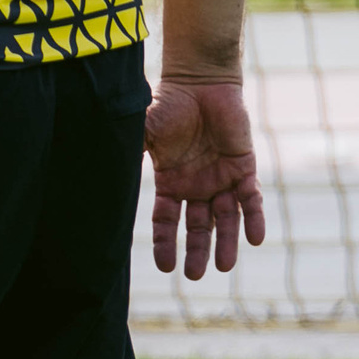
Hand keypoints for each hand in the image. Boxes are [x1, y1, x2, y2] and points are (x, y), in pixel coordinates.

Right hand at [146, 80, 265, 278]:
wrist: (202, 83)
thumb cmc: (168, 105)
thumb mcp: (143, 133)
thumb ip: (129, 154)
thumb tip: (103, 175)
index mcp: (170, 183)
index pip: (166, 221)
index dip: (165, 243)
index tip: (165, 267)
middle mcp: (196, 186)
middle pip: (197, 226)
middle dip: (196, 251)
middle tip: (195, 275)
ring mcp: (221, 177)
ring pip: (225, 218)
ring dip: (226, 242)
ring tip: (224, 266)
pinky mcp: (243, 166)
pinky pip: (251, 198)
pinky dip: (254, 217)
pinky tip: (255, 239)